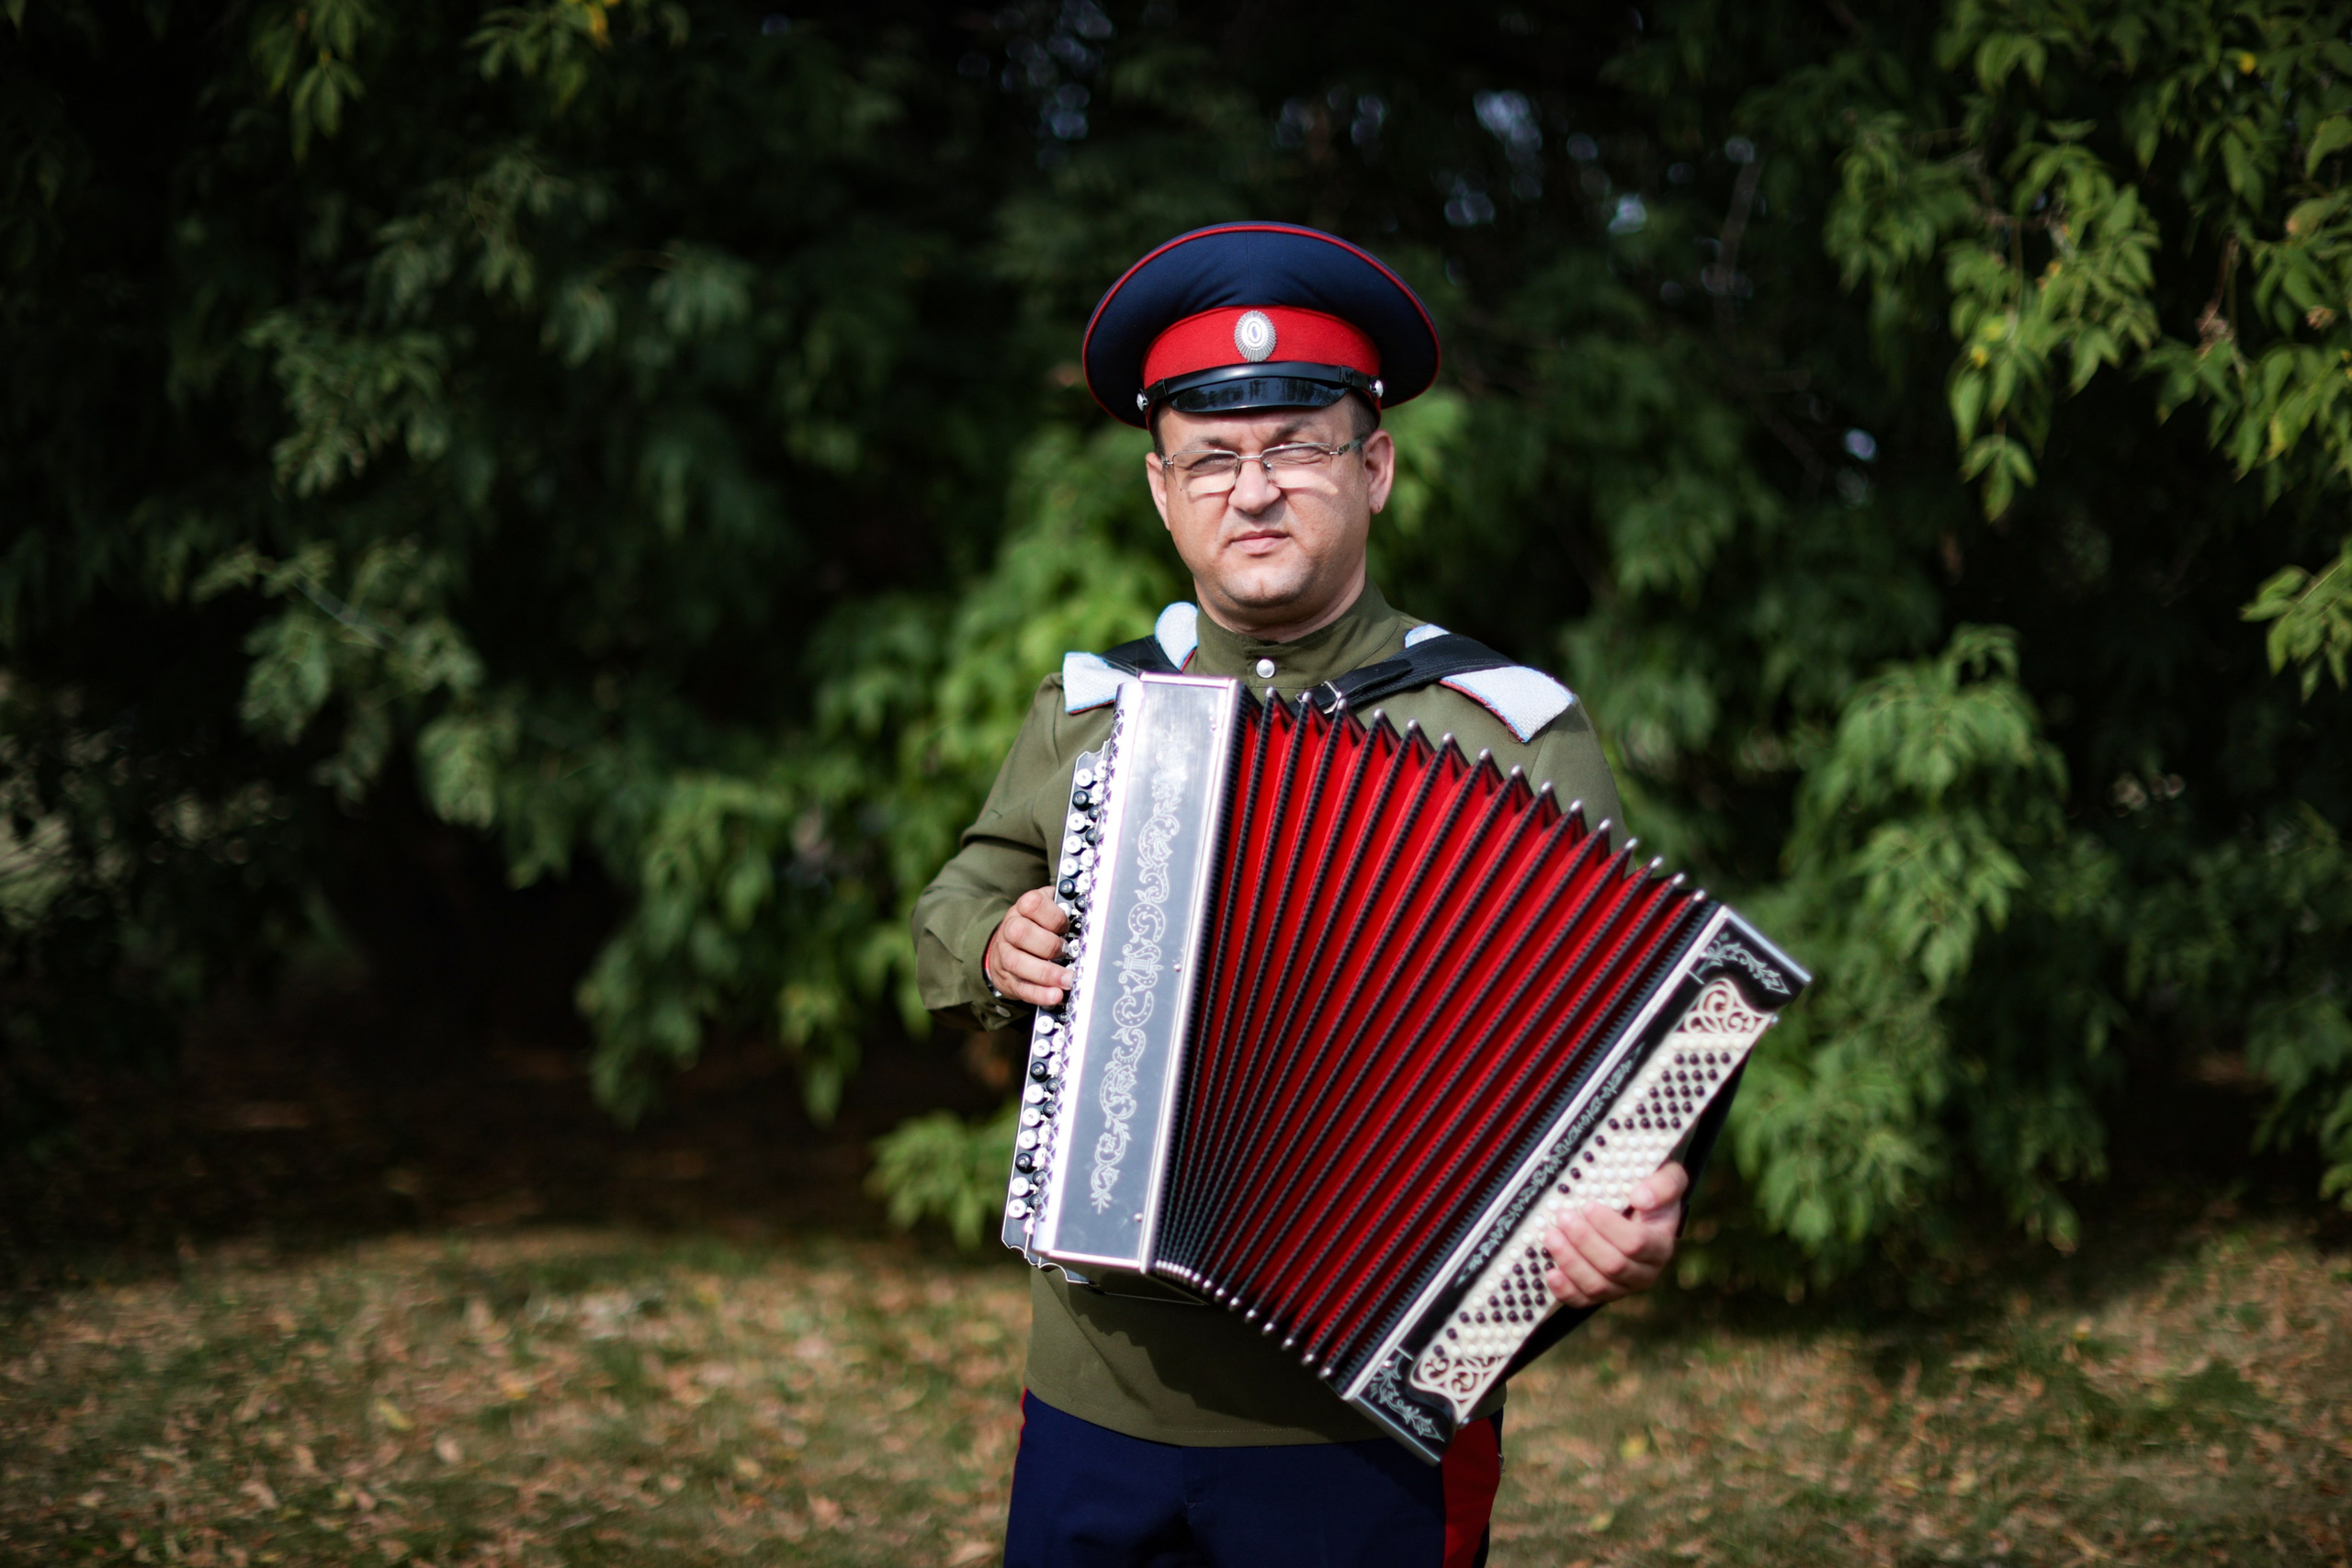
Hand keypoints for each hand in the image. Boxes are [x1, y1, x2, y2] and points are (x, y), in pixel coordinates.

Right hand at [984, 886, 1072, 1006]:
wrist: (1005, 946)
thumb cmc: (1036, 926)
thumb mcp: (1047, 910)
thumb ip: (1064, 909)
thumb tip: (1093, 915)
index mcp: (1023, 908)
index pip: (1033, 905)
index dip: (1054, 917)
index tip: (1067, 927)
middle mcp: (1010, 929)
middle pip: (1021, 933)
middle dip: (1049, 945)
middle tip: (1067, 952)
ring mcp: (1005, 954)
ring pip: (1017, 962)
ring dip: (1046, 973)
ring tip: (1067, 980)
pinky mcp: (1007, 978)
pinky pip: (1021, 986)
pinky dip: (1039, 993)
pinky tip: (1055, 995)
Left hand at [1540, 1161, 1687, 1308]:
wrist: (1643, 1213)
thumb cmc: (1651, 1195)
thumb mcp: (1668, 1180)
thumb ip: (1664, 1185)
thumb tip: (1641, 1198)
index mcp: (1660, 1246)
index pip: (1636, 1243)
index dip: (1609, 1226)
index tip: (1588, 1206)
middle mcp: (1644, 1273)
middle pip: (1613, 1265)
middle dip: (1583, 1240)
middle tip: (1562, 1217)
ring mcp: (1622, 1287)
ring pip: (1597, 1285)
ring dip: (1570, 1261)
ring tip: (1550, 1236)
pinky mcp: (1601, 1294)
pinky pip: (1583, 1301)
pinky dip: (1565, 1290)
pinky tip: (1551, 1273)